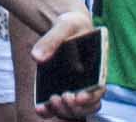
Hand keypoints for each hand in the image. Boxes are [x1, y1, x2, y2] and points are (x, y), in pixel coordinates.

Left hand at [31, 5, 105, 119]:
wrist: (64, 26)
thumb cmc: (71, 25)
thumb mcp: (65, 25)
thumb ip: (52, 39)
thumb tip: (36, 57)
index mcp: (97, 69)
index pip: (99, 91)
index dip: (91, 98)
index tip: (78, 96)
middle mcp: (88, 83)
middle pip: (88, 106)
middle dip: (76, 108)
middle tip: (63, 97)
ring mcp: (73, 88)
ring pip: (74, 111)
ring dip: (64, 111)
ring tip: (52, 100)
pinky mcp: (59, 89)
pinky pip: (57, 107)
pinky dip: (49, 111)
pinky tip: (40, 108)